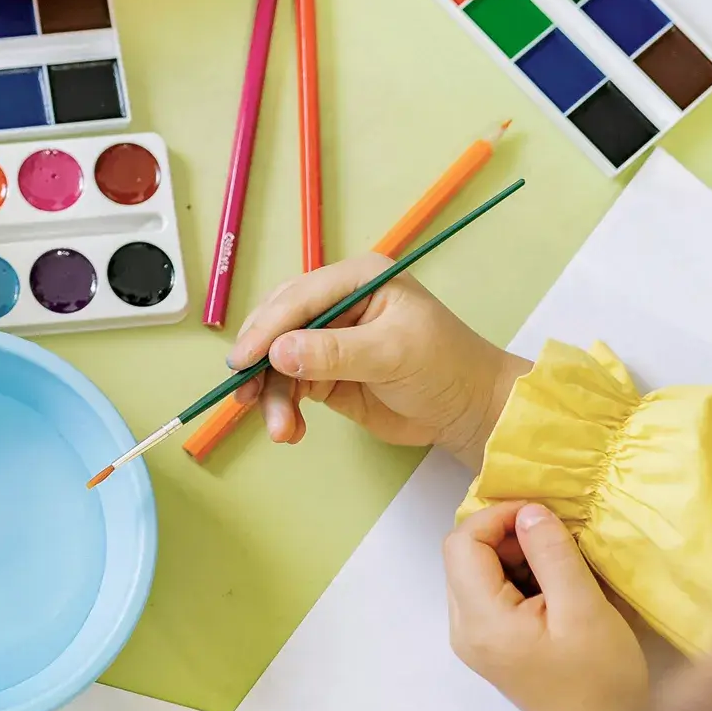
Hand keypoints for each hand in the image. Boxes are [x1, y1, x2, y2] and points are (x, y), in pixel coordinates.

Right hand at [228, 256, 527, 461]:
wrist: (469, 412)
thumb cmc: (444, 367)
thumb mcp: (392, 353)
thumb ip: (335, 352)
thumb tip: (278, 353)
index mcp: (357, 279)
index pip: (299, 297)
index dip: (267, 328)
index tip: (242, 360)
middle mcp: (338, 304)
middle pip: (279, 325)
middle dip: (260, 362)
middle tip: (244, 396)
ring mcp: (330, 340)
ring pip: (280, 362)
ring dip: (273, 395)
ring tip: (281, 429)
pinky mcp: (327, 374)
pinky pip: (291, 386)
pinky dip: (284, 408)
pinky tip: (290, 430)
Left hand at [445, 501, 648, 710]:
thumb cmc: (598, 677)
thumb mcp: (584, 609)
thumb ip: (552, 555)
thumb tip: (528, 512)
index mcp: (480, 619)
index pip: (462, 543)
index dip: (496, 516)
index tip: (540, 514)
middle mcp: (462, 627)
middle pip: (463, 554)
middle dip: (505, 533)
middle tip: (553, 536)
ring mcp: (472, 636)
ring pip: (475, 570)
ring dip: (512, 553)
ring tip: (557, 560)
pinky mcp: (487, 641)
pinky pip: (488, 590)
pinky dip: (514, 574)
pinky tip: (551, 583)